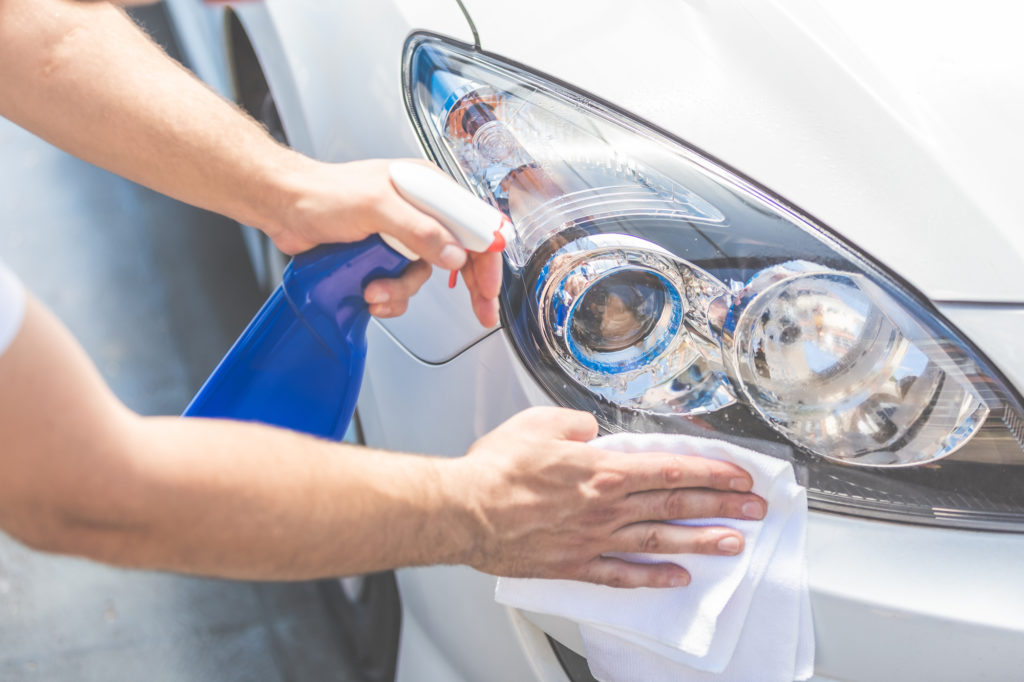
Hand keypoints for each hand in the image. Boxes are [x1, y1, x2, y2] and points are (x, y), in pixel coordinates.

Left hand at [267, 157, 501, 326]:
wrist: (284, 207)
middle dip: (470, 287)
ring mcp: (403, 236)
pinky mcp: (384, 257)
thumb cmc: (324, 194)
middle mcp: (421, 212)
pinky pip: (402, 286)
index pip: (474, 223)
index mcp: (428, 190)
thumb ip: (419, 230)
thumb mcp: (377, 207)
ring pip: (425, 277)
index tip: (491, 286)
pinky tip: (369, 294)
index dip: (489, 257)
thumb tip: (455, 255)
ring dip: (402, 291)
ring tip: (375, 291)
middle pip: (462, 254)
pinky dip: (388, 297)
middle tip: (482, 312)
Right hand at [447, 407, 766, 587]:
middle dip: (722, 505)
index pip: (672, 469)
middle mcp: (606, 507)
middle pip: (676, 504)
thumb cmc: (495, 469)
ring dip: (701, 541)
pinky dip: (652, 578)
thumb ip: (576, 425)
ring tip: (734, 544)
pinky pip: (622, 574)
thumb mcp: (539, 424)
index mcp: (602, 469)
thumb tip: (592, 431)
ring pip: (660, 541)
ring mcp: (593, 539)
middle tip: (755, 510)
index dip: (712, 471)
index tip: (740, 475)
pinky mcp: (574, 564)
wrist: (463, 510)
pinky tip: (676, 580)